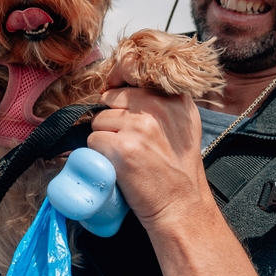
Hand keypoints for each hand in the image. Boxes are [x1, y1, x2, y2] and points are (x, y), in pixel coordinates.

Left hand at [88, 51, 262, 275]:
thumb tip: (121, 88)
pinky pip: (93, 142)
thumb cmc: (178, 171)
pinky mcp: (122, 147)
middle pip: (111, 99)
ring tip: (126, 157)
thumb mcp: (183, 125)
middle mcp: (158, 106)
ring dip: (105, 138)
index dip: (116, 83)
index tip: (112, 92)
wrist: (182, 207)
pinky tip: (118, 167)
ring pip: (99, 121)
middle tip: (129, 143)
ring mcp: (140, 125)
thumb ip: (160, 102)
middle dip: (112, 119)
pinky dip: (99, 156)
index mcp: (175, 98)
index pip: (132, 69)